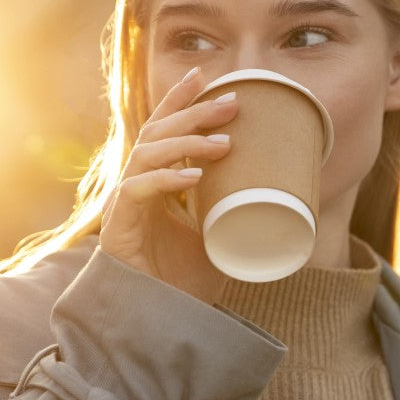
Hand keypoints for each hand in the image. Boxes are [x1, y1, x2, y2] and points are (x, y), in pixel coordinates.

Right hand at [99, 67, 237, 299]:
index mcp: (157, 182)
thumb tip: (281, 193)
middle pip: (157, 133)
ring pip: (147, 155)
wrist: (161, 322)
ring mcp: (125, 205)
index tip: (205, 76)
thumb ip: (234, 212)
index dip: (179, 100)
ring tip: (223, 143)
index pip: (163, 129)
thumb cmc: (185, 282)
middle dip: (193, 113)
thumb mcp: (219, 236)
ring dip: (186, 144)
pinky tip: (195, 179)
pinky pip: (138, 192)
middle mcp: (136, 186)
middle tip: (231, 103)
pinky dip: (167, 181)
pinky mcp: (118, 228)